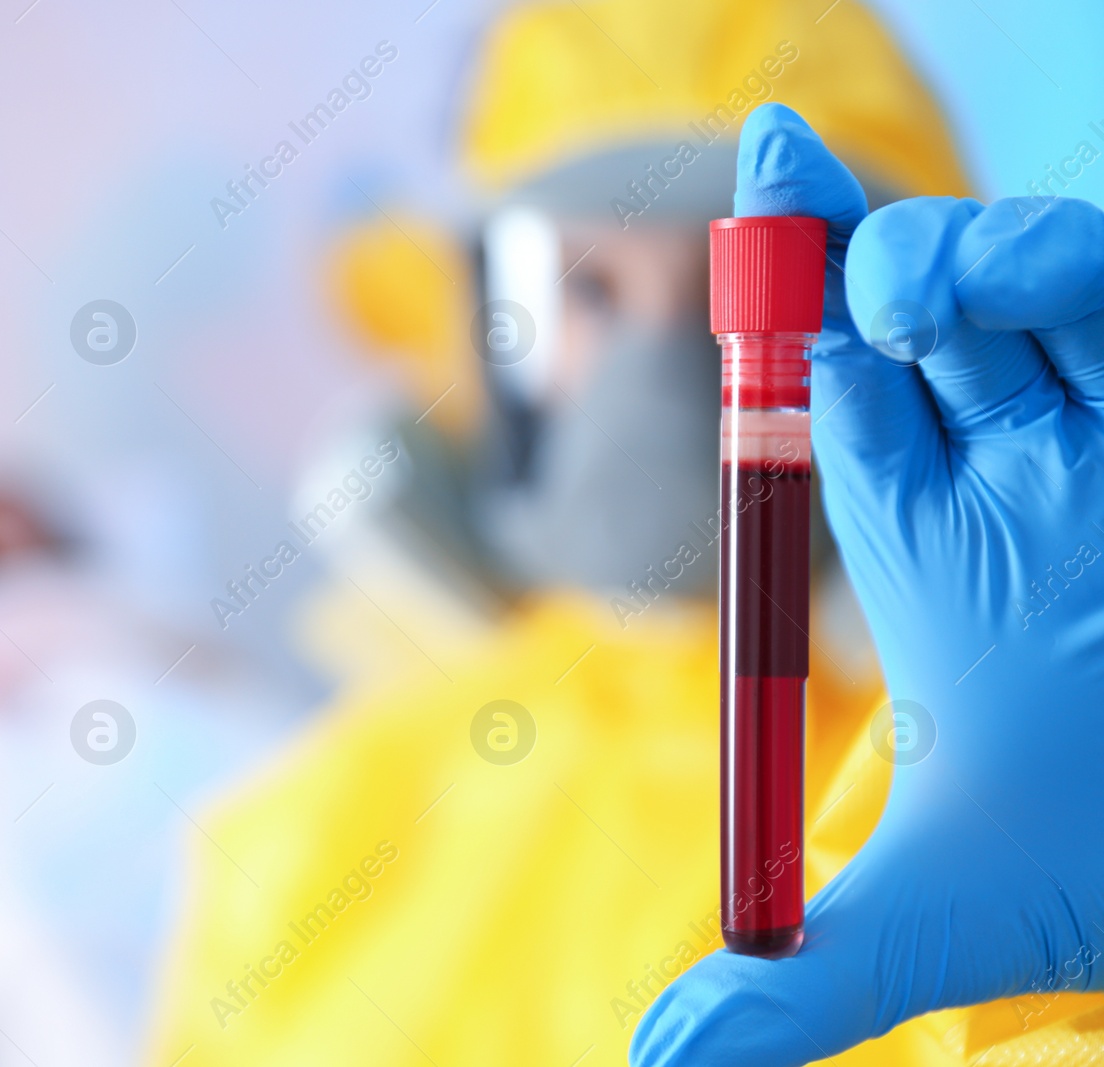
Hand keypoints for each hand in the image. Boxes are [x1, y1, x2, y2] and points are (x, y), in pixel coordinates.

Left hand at [632, 102, 1103, 1064]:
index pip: (838, 389)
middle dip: (848, 238)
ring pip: (1048, 284)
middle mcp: (1040, 471)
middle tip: (780, 181)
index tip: (749, 188)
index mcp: (940, 544)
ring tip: (906, 286)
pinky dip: (1072, 273)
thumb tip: (661, 1060)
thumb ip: (814, 976)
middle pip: (925, 308)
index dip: (785, 292)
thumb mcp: (953, 919)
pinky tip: (1029, 281)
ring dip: (972, 255)